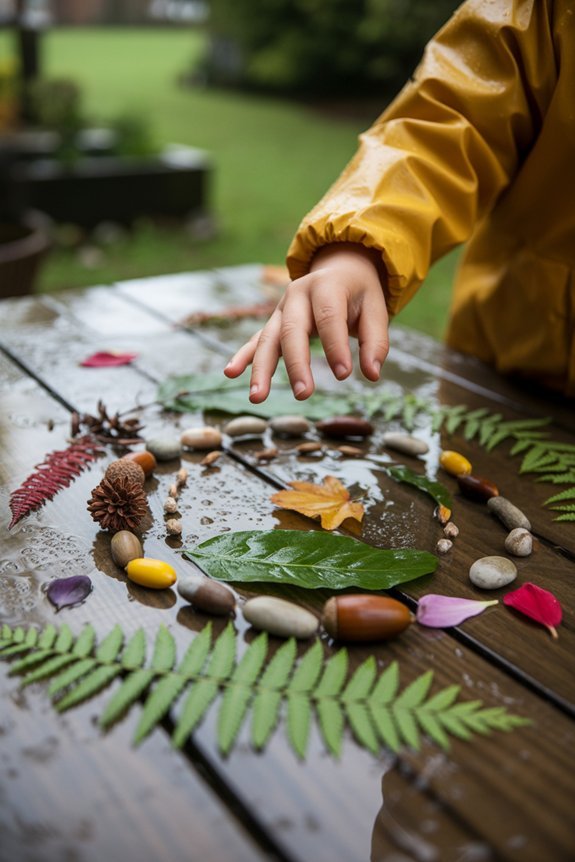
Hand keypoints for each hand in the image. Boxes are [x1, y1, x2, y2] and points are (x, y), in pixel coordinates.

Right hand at [224, 243, 389, 401]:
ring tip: (257, 397)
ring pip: (269, 339)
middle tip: (303, 394)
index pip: (329, 318)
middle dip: (296, 364)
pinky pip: (257, 340)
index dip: (335, 346)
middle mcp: (298, 294)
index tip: (344, 375)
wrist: (339, 267)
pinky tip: (230, 373)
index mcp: (326, 285)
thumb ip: (375, 341)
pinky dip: (244, 356)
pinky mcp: (275, 322)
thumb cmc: (359, 293)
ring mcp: (282, 309)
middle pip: (293, 331)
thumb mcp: (376, 308)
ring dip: (261, 369)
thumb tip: (372, 374)